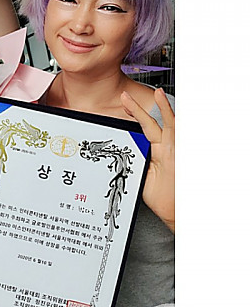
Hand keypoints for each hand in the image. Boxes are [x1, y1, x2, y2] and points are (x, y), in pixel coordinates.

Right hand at [121, 88, 174, 231]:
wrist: (179, 212)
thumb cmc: (165, 200)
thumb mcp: (145, 178)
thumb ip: (140, 158)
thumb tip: (133, 145)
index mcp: (164, 152)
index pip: (148, 125)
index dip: (137, 111)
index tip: (126, 100)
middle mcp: (174, 148)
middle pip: (165, 120)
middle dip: (155, 104)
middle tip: (145, 93)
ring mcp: (178, 151)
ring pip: (175, 126)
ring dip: (167, 111)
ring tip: (160, 98)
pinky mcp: (180, 156)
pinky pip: (178, 136)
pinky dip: (174, 125)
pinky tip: (170, 121)